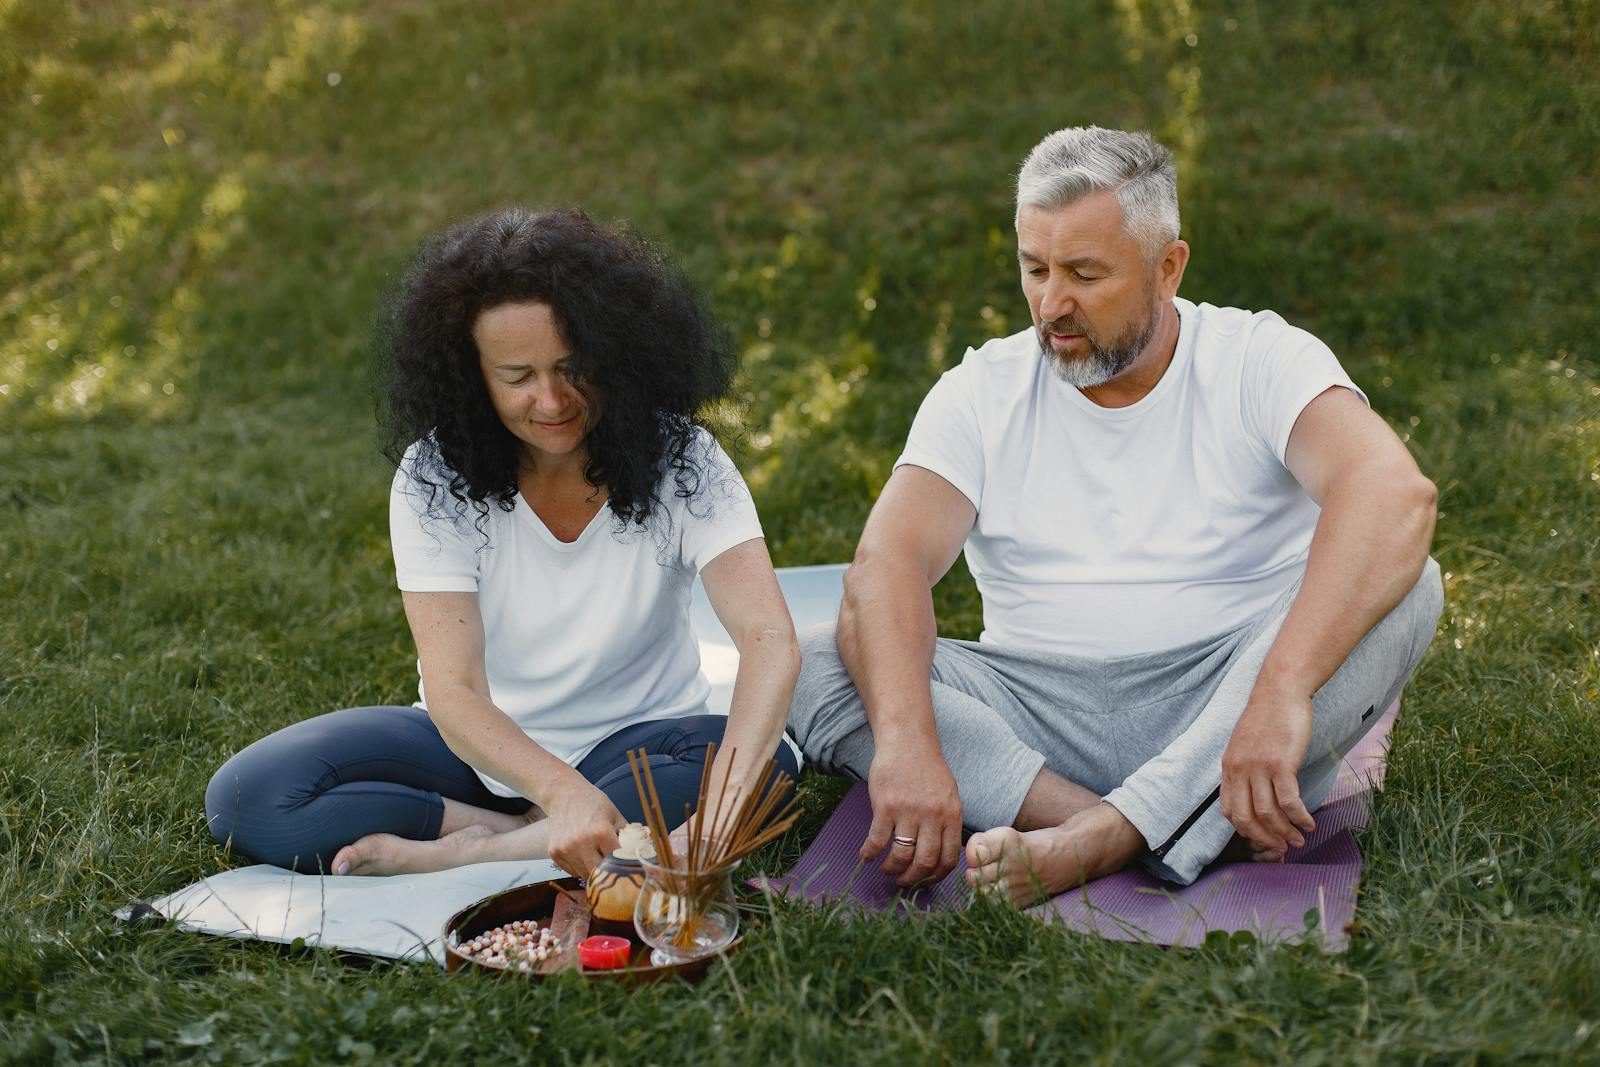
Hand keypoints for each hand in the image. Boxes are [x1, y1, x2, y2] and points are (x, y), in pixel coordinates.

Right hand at [543, 778, 624, 879]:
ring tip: (595, 855)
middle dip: (608, 872)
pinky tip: (582, 853)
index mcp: (601, 832)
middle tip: (612, 867)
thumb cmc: (592, 802)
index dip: (623, 865)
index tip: (627, 866)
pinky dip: (579, 868)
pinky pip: (572, 871)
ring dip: (593, 870)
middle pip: (600, 873)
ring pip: (585, 874)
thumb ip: (627, 837)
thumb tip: (639, 855)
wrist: (564, 794)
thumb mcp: (615, 815)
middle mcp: (581, 842)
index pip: (617, 861)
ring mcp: (566, 849)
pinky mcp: (554, 853)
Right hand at [862, 738, 961, 886]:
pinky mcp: (885, 806)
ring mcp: (908, 811)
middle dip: (913, 879)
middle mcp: (932, 816)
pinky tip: (866, 856)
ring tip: (886, 870)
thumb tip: (943, 852)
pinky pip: (877, 840)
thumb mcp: (949, 794)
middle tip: (904, 882)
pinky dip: (870, 853)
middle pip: (925, 861)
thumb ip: (947, 821)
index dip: (937, 876)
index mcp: (951, 815)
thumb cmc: (927, 767)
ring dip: (892, 869)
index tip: (926, 881)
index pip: (949, 858)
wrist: (907, 740)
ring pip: (901, 855)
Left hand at [1219, 686, 1316, 853]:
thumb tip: (1254, 794)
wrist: (1280, 690)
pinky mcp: (1281, 764)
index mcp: (1229, 767)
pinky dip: (1299, 817)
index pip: (1229, 811)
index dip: (1246, 831)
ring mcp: (1258, 767)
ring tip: (1299, 840)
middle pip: (1246, 819)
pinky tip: (1309, 823)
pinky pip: (1289, 801)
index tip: (1263, 839)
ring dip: (1285, 832)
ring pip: (1268, 814)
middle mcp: (1239, 770)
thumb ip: (1245, 769)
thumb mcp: (1245, 745)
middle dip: (1264, 839)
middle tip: (1282, 849)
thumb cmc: (1267, 717)